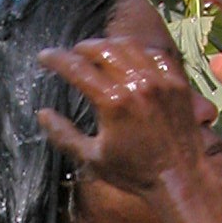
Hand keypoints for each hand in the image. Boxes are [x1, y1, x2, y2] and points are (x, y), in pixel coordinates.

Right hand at [34, 37, 216, 194]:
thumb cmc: (134, 173)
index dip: (56, 59)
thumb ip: (64, 135)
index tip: (44, 57)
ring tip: (98, 51)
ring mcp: (160, 80)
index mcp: (113, 102)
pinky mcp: (177, 83)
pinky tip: (130, 57)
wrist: (179, 178)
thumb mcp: (92, 159)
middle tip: (73, 53)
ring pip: (129, 46)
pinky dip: (139, 51)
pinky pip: (155, 54)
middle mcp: (137, 84)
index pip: (77, 68)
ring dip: (109, 44)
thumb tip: (42, 114)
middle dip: (82, 47)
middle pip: (103, 48)